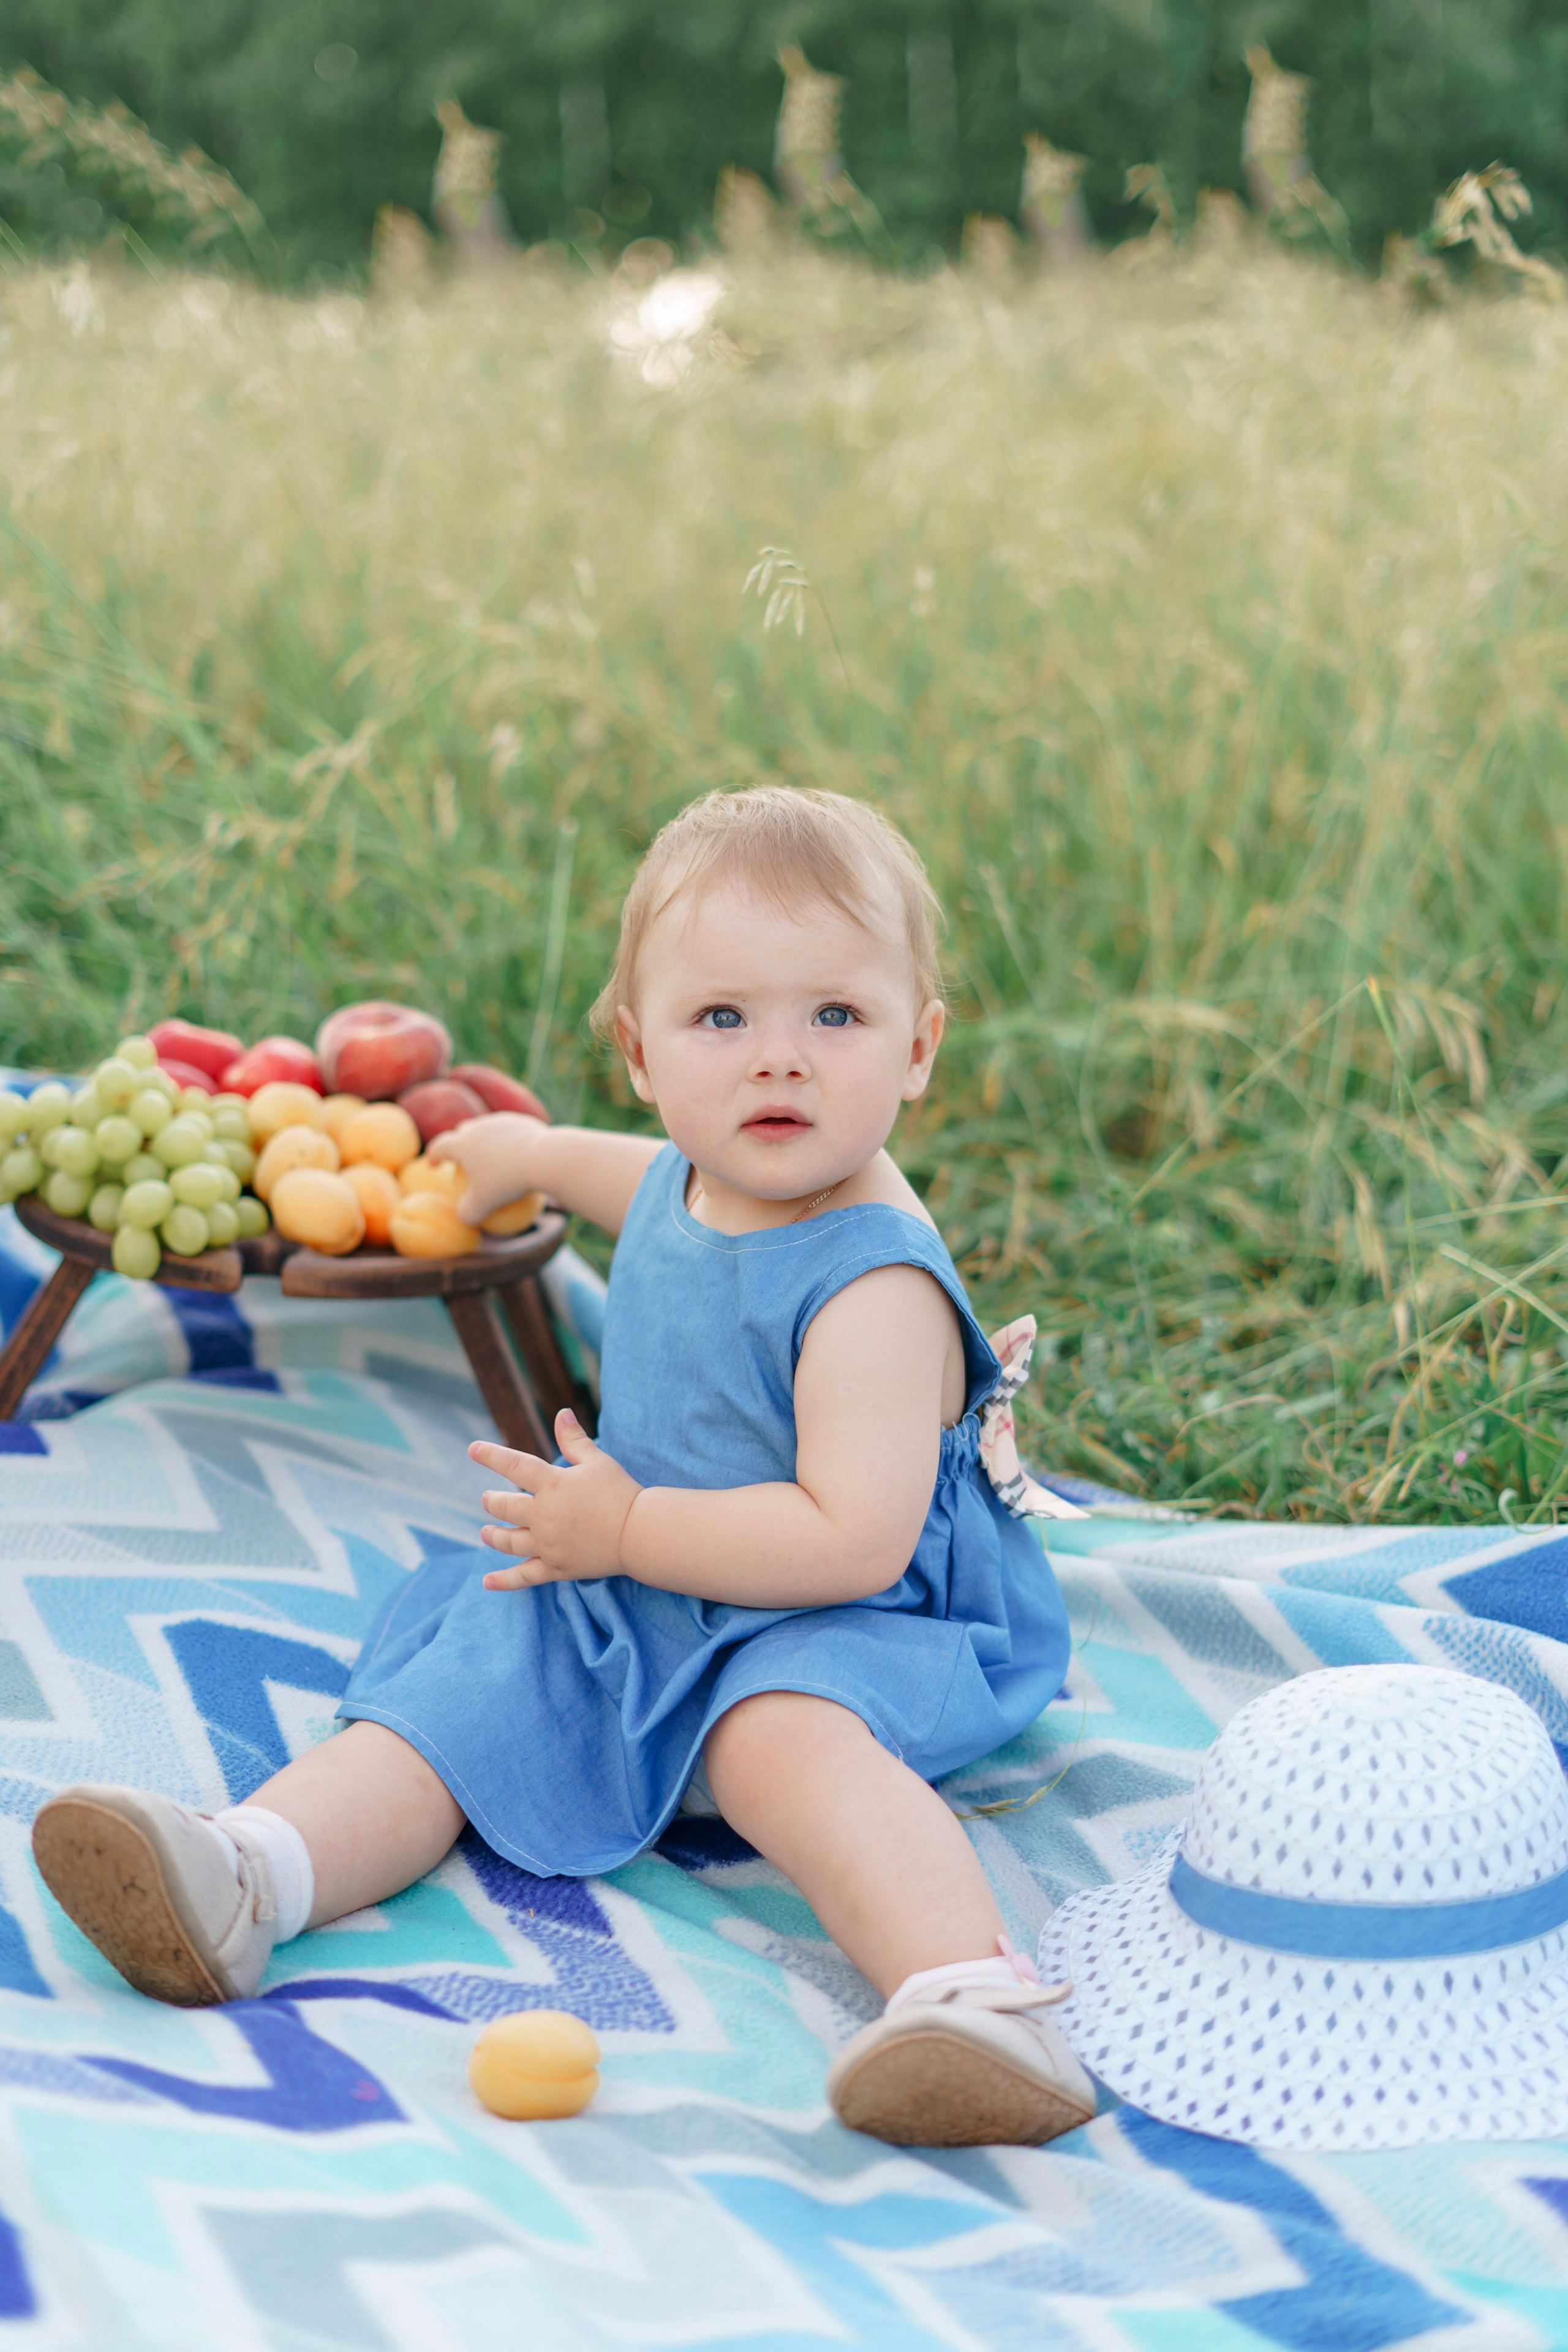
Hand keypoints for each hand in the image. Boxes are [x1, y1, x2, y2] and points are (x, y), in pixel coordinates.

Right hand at [430, 1112, 548, 1224]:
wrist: (543, 1157)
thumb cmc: (507, 1182)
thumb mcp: (484, 1205)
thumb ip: (469, 1213)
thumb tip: (463, 1217)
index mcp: (461, 1143)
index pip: (440, 1146)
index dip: (434, 1155)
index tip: (433, 1164)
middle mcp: (478, 1127)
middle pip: (463, 1130)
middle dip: (458, 1141)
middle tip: (462, 1156)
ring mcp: (501, 1121)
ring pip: (488, 1128)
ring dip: (486, 1140)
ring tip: (492, 1155)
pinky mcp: (523, 1121)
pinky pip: (512, 1132)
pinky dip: (510, 1142)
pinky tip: (519, 1156)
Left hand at [471, 1411, 641, 1589]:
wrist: (640, 1533)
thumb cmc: (620, 1492)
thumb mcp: (598, 1461)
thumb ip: (574, 1440)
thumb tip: (561, 1413)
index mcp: (553, 1485)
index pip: (513, 1466)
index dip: (491, 1455)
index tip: (472, 1449)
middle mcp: (544, 1516)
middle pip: (505, 1507)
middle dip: (492, 1502)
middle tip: (488, 1499)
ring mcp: (548, 1545)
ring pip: (509, 1541)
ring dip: (493, 1535)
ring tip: (485, 1532)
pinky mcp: (557, 1568)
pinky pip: (524, 1576)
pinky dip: (504, 1580)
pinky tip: (487, 1581)